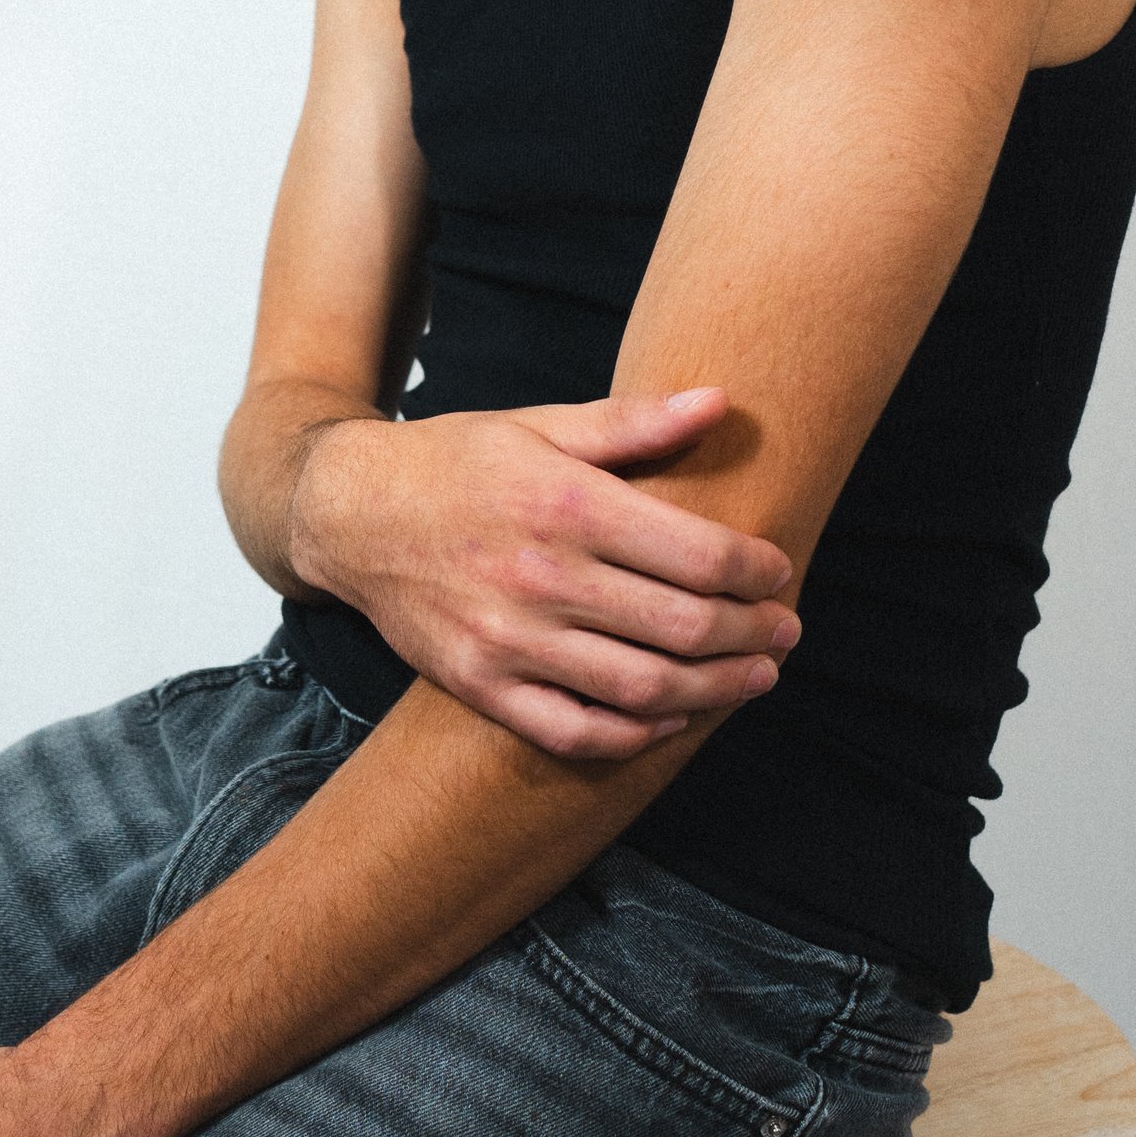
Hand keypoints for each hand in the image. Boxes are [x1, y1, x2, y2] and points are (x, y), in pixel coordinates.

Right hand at [286, 386, 799, 759]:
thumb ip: (633, 422)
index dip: (756, 570)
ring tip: (754, 679)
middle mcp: (539, 576)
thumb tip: (719, 401)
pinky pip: (573, 731)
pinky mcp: (479, 685)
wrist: (349, 513)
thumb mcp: (541, 424)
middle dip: (752, 634)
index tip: (779, 572)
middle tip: (785, 631)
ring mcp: (507, 640)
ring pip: (642, 688)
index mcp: (564, 503)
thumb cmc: (458, 461)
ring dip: (715, 691)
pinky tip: (671, 717)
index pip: (697, 553)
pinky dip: (634, 735)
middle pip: (682, 626)